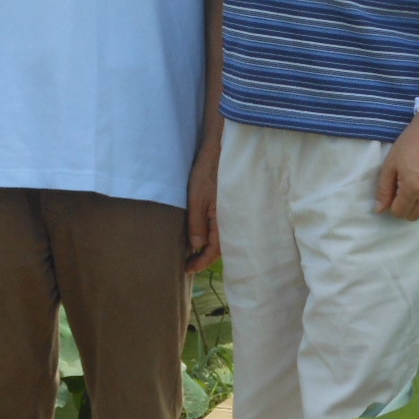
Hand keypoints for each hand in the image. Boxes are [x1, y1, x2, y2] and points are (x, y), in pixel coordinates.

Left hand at [186, 139, 220, 271]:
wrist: (220, 150)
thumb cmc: (208, 173)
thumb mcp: (197, 200)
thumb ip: (197, 224)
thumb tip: (196, 246)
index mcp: (225, 222)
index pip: (214, 251)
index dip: (200, 262)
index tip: (187, 269)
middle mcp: (232, 220)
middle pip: (220, 247)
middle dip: (205, 257)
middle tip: (189, 264)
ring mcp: (230, 212)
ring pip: (221, 236)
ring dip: (208, 246)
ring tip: (193, 252)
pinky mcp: (228, 205)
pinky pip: (222, 225)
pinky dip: (212, 233)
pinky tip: (202, 233)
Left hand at [375, 114, 418, 221]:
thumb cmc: (410, 143)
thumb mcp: (391, 164)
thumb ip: (384, 189)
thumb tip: (379, 210)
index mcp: (412, 189)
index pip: (400, 213)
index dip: (393, 205)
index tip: (393, 193)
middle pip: (414, 215)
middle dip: (405, 208)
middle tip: (402, 190)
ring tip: (416, 183)